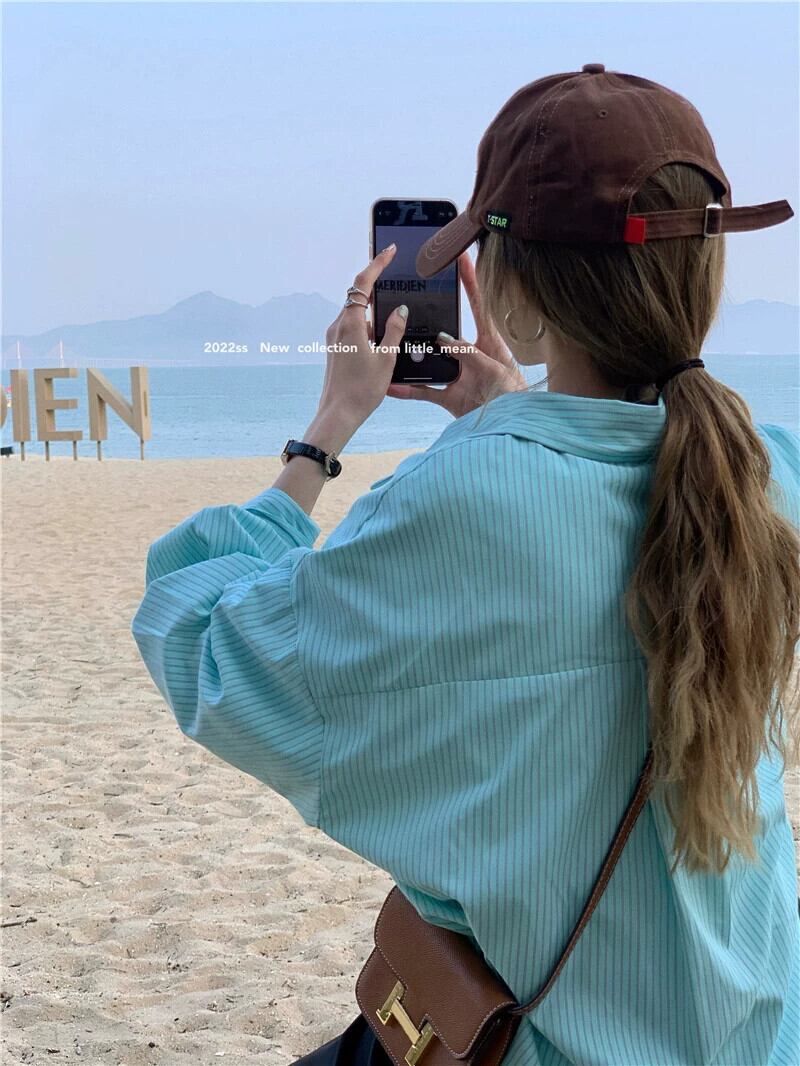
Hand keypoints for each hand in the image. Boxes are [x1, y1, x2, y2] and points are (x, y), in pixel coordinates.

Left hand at [315, 244, 408, 434]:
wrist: (338, 414)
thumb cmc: (362, 390)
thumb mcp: (386, 358)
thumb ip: (394, 330)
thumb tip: (400, 310)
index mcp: (351, 324)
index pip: (363, 283)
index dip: (377, 263)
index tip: (389, 250)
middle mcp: (338, 326)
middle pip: (359, 296)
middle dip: (378, 288)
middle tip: (395, 278)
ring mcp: (335, 337)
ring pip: (357, 314)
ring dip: (375, 313)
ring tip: (393, 325)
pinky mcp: (335, 348)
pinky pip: (353, 328)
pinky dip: (368, 327)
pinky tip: (381, 342)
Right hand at [386, 251, 527, 418]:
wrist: (512, 428)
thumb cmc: (516, 397)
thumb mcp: (495, 370)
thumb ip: (469, 354)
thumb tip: (442, 339)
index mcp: (490, 342)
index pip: (479, 304)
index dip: (471, 280)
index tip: (460, 256)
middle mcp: (471, 355)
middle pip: (445, 330)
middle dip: (429, 315)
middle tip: (413, 294)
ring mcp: (458, 375)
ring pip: (429, 359)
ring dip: (412, 355)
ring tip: (393, 341)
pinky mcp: (450, 397)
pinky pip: (424, 391)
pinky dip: (407, 389)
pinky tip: (391, 385)